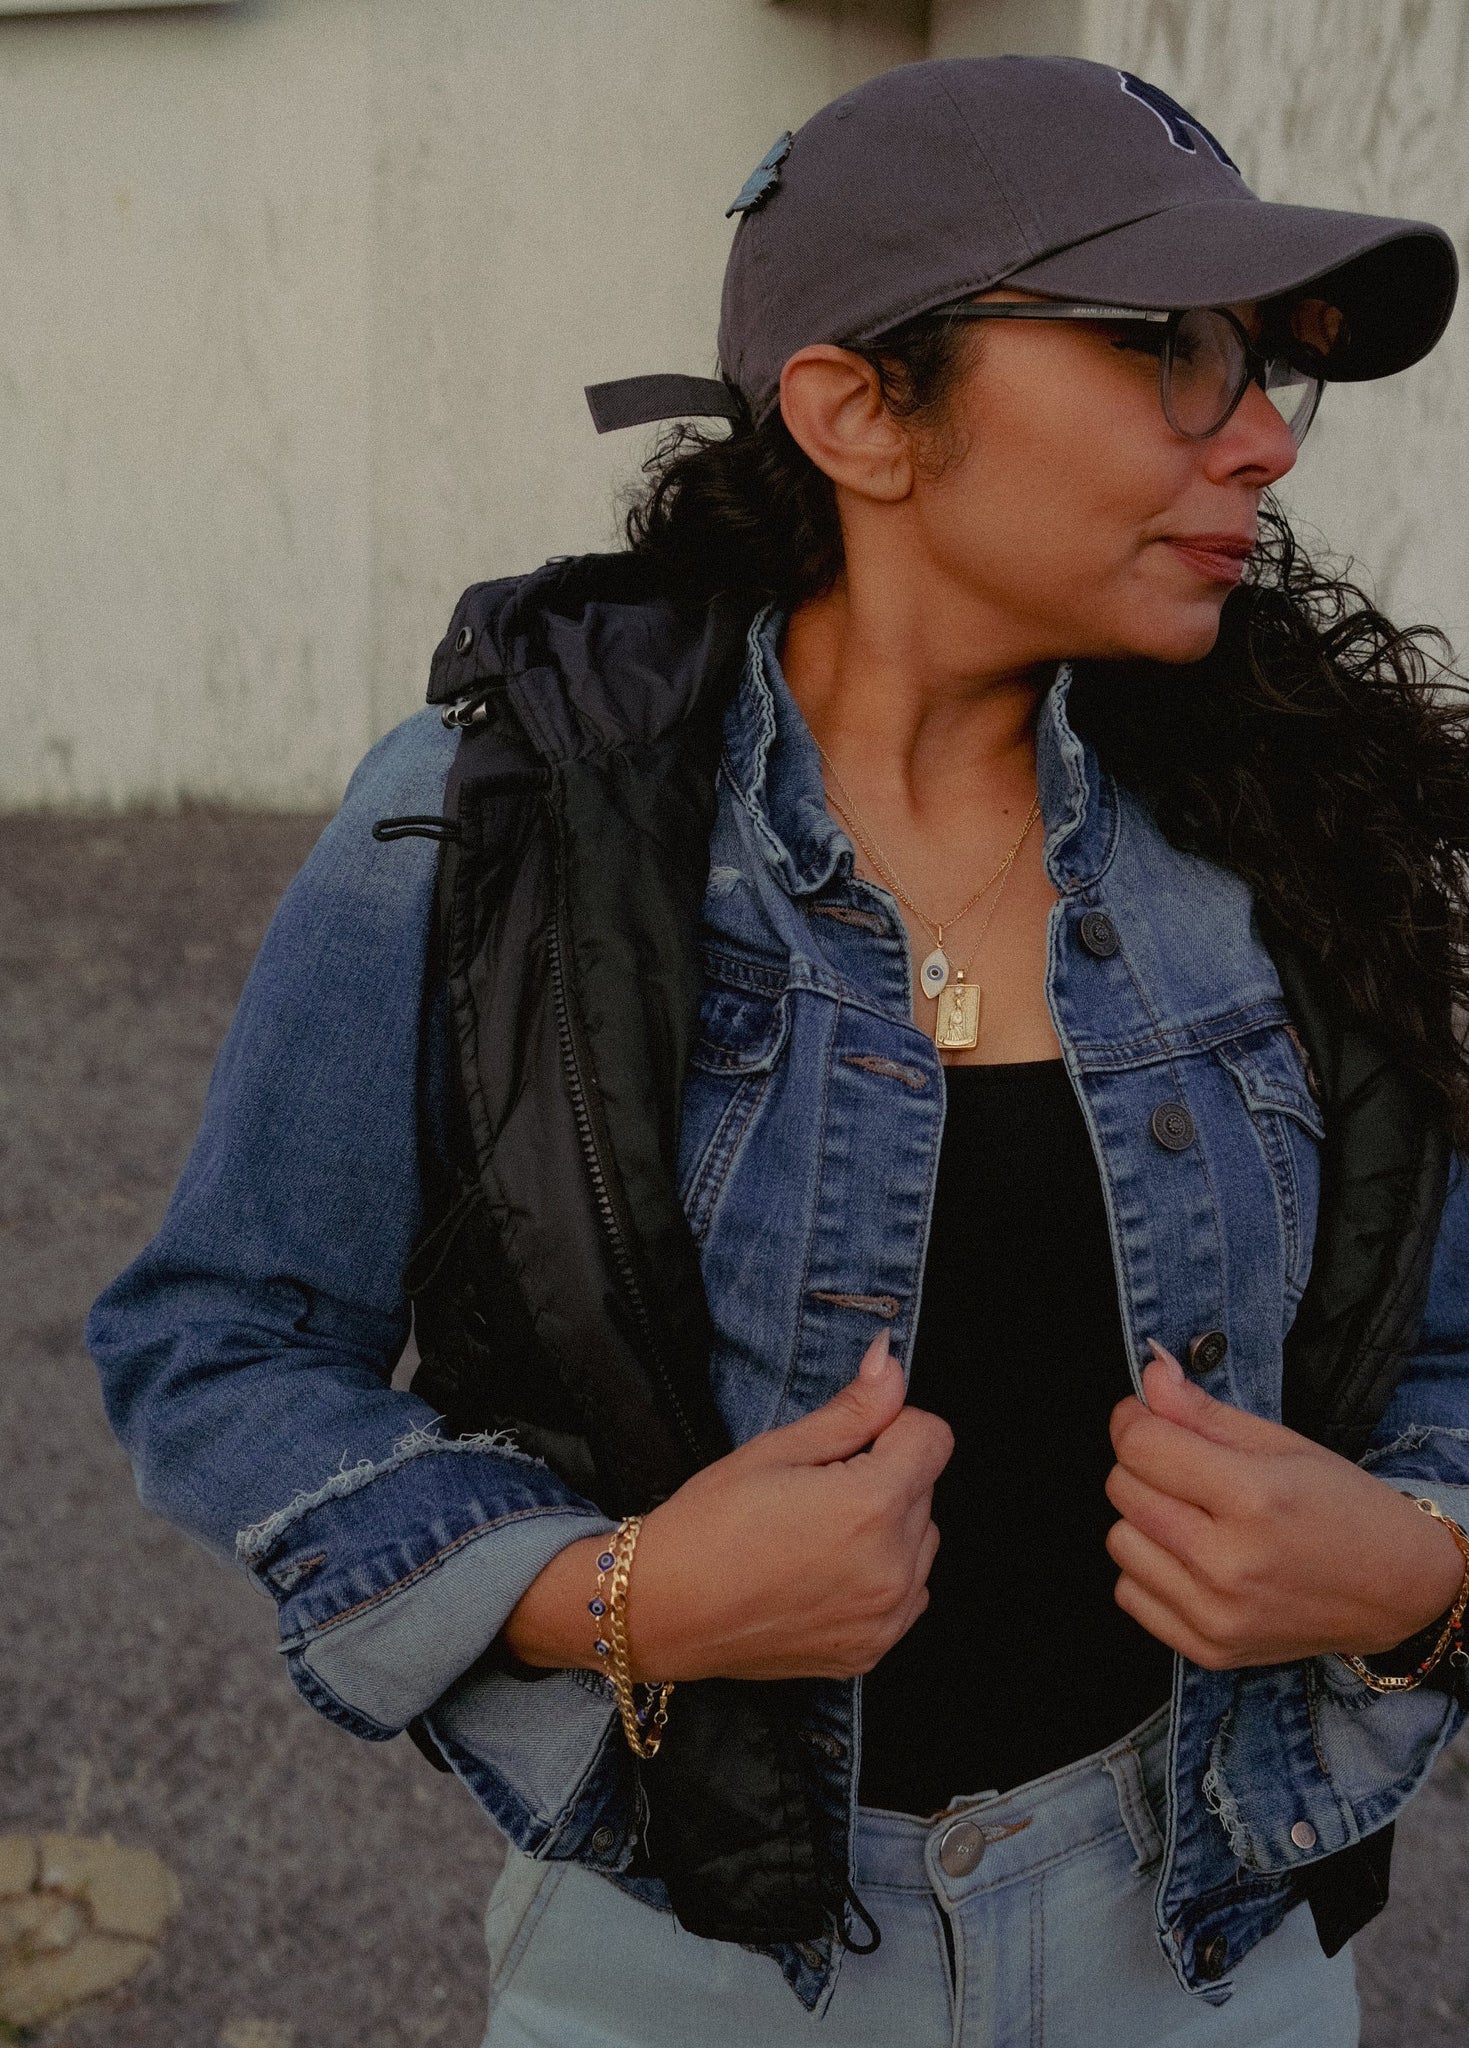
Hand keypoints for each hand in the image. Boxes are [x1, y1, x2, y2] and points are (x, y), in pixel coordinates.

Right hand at [503, 1332, 952, 1682]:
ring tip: (814, 1535)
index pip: (932, 1436)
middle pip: (926, 1489)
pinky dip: (879, 1575)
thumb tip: (893, 1361)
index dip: (889, 1427)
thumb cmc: (708, 1525)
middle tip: (813, 1492)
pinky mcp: (872, 1650)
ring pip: (921, 1542)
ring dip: (887, 1528)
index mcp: (872, 1507)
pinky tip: (821, 1572)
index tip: (844, 1444)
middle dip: (884, 1476)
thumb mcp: (776, 1450)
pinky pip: (907, 1593)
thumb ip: (852, 1409)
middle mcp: (894, 1569)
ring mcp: (887, 1618)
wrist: (660, 1612)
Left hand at [1105, 1342, 1464, 1669]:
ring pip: (1119, 1542)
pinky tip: (1190, 1559)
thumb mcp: (1283, 1445)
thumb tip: (1148, 1373)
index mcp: (1254, 1498)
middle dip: (1142, 1465)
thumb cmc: (1344, 1508)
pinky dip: (1149, 1571)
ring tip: (1191, 1515)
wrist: (1398, 1591)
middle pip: (1123, 1490)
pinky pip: (1130, 1595)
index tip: (1147, 1415)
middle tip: (1182, 1466)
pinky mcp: (1210, 1651)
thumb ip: (1203, 1412)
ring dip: (1144, 1519)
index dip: (1134, 1419)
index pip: (1140, 1447)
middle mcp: (1229, 1563)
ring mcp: (1217, 1615)